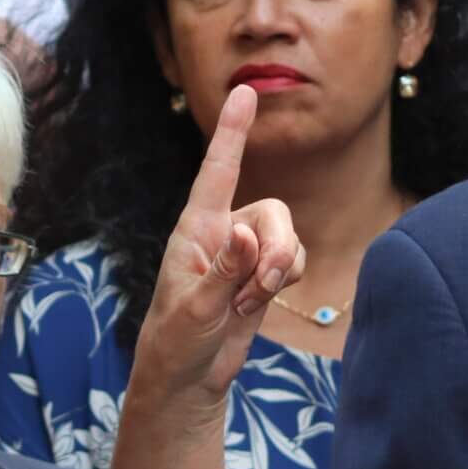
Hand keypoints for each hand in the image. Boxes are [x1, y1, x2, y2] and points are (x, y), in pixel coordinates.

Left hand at [134, 85, 303, 398]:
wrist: (189, 377)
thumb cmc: (176, 341)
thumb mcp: (195, 308)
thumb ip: (224, 270)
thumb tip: (245, 232)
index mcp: (194, 229)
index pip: (217, 171)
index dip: (232, 132)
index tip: (245, 91)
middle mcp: (222, 232)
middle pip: (274, 213)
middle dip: (278, 249)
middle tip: (260, 285)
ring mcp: (244, 253)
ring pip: (287, 238)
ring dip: (278, 271)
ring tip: (248, 301)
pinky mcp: (261, 275)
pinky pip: (291, 261)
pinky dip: (281, 283)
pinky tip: (255, 304)